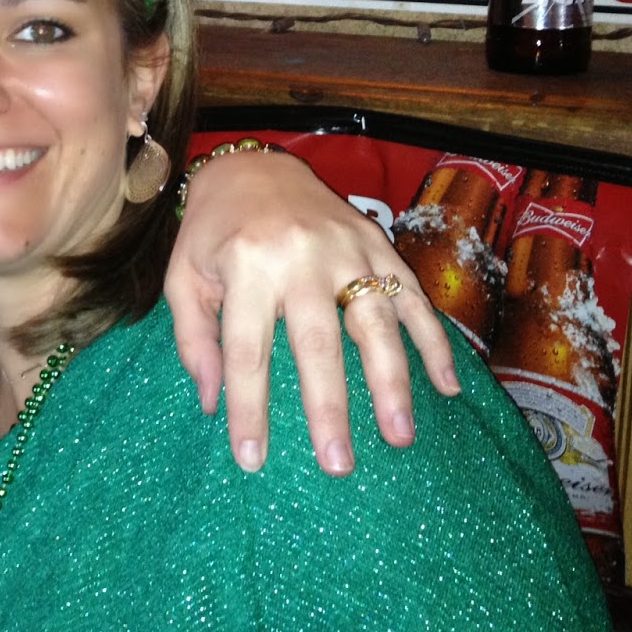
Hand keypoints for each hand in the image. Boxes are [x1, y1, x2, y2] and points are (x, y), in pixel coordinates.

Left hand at [163, 146, 460, 476]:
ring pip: (375, 322)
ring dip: (391, 383)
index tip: (253, 458)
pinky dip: (435, 342)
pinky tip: (447, 388)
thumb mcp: (183, 277)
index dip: (249, 407)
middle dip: (329, 408)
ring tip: (399, 436)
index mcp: (245, 265)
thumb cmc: (213, 233)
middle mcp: (299, 257)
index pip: (247, 351)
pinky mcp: (378, 243)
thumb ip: (194, 338)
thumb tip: (213, 402)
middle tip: (338, 465)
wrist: (254, 166)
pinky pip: (412, 297)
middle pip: (317, 344)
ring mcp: (346, 248)